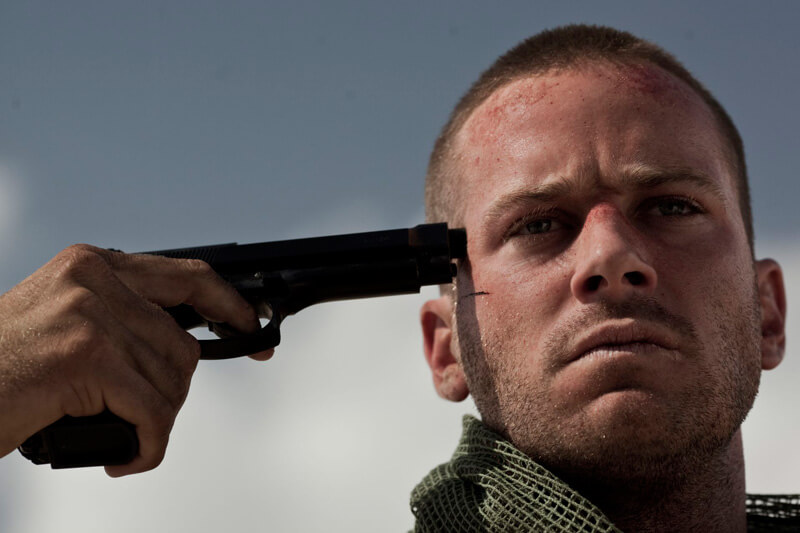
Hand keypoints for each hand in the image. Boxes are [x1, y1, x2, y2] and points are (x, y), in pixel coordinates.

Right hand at [0, 244, 267, 475]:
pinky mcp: (86, 358)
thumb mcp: (63, 322)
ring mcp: (90, 315)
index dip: (228, 302)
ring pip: (171, 380)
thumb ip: (119, 317)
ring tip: (124, 432)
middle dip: (172, 390)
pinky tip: (125, 456)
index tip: (251, 324)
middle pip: (182, 344)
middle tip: (147, 415)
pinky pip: (153, 412)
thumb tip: (184, 343)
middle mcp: (94, 279)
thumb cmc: (3, 370)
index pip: (186, 275)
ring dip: (156, 420)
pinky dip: (148, 445)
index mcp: (93, 264)